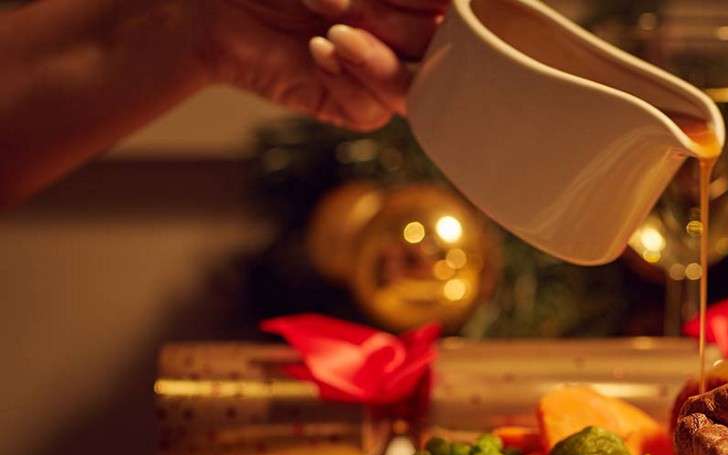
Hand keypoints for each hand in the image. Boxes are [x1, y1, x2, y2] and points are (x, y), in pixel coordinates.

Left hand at [195, 0, 448, 130]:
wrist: (216, 5)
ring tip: (335, 32)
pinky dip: (345, 81)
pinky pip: (368, 112)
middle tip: (351, 4)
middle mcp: (400, 40)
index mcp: (409, 4)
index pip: (452, 14)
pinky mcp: (345, 108)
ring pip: (412, 92)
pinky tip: (317, 51)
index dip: (435, 5)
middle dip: (396, 25)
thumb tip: (399, 4)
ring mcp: (375, 77)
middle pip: (438, 52)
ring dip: (377, 61)